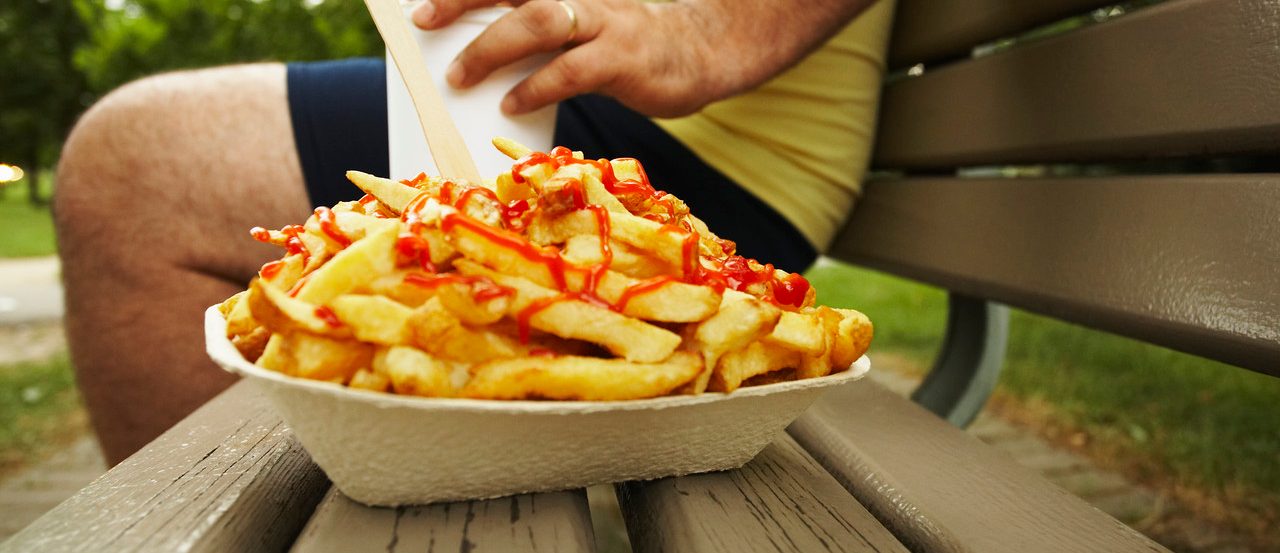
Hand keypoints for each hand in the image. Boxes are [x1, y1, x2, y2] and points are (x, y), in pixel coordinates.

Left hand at [413, 0, 875, 117]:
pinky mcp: (625, 59)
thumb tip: (478, 64)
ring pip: (538, 22)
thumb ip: (540, 39)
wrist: (707, 51)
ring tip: (460, 76)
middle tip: (424, 22)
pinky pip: (572, 70)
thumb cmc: (633, 47)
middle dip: (462, 0)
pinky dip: (535, 86)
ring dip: (491, 48)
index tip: (422, 2)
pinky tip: (511, 103)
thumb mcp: (583, 30)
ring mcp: (605, 23)